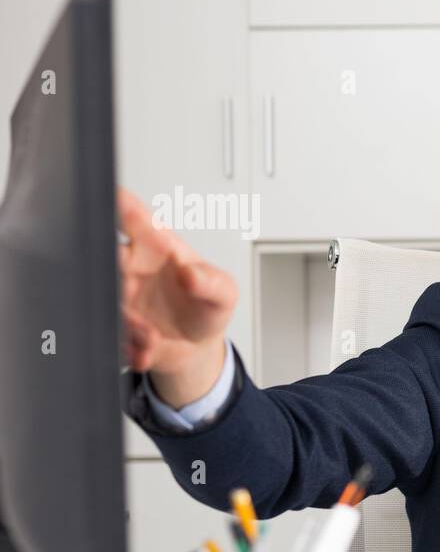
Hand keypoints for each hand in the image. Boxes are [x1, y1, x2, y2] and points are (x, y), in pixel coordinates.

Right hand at [117, 188, 236, 404]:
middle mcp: (130, 264)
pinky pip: (111, 331)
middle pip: (104, 255)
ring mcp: (119, 293)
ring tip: (151, 336)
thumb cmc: (207, 306)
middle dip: (112, 272)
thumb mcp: (224, 292)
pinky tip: (146, 352)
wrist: (196, 347)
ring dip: (127, 321)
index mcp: (155, 243)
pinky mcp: (115, 322)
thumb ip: (211, 281)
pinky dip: (129, 346)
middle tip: (128, 288)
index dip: (116, 201)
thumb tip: (190, 273)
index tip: (109, 198)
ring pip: (106, 299)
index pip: (130, 213)